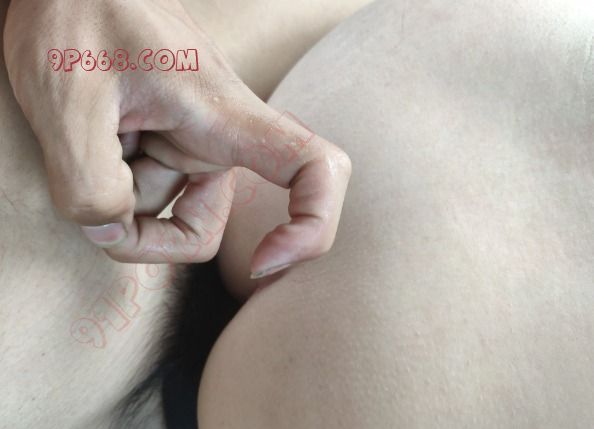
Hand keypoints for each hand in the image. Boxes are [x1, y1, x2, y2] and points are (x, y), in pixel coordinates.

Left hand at [3, 0, 350, 276]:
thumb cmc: (74, 15)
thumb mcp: (67, 104)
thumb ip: (88, 186)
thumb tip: (109, 230)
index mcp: (223, 116)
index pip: (315, 168)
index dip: (312, 228)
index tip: (264, 262)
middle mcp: (219, 135)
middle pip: (203, 229)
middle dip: (148, 241)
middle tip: (97, 219)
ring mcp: (192, 143)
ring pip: (168, 216)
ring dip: (118, 207)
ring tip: (82, 149)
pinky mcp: (168, 144)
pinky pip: (149, 195)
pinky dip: (114, 190)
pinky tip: (93, 144)